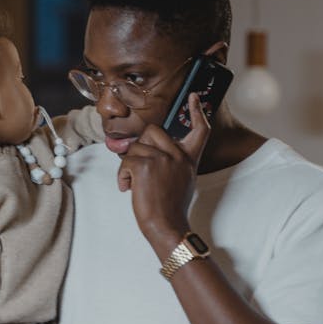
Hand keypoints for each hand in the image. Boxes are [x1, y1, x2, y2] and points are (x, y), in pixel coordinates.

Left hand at [116, 93, 210, 252]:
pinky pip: (126, 159)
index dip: (197, 112)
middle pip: (153, 130)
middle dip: (141, 145)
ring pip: (136, 145)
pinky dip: (122, 175)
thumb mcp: (180, 180)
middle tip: (138, 167)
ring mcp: (163, 158)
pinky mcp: (145, 164)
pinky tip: (128, 189)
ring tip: (134, 184)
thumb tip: (145, 151)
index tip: (193, 97)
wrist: (167, 226)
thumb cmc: (170, 207)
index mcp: (189, 159)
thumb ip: (170, 162)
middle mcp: (178, 155)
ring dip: (129, 164)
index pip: (200, 130)